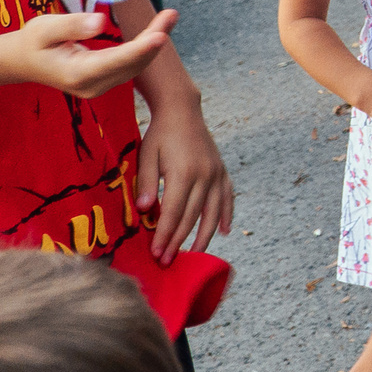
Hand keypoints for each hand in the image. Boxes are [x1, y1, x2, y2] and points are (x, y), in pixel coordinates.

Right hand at [7, 9, 177, 99]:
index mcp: (77, 74)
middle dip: (154, 39)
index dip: (140, 49)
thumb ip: (73, 26)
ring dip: (154, 42)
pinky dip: (145, 48)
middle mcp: (92, 86)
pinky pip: (130, 66)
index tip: (160, 35)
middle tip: (172, 14)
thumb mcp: (45, 28)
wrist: (23, 61)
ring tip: (170, 16)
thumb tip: (100, 22)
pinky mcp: (104, 82)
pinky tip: (157, 30)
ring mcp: (99, 87)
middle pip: (131, 64)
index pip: (115, 61)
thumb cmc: (34, 41)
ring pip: (135, 66)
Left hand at [137, 98, 235, 261]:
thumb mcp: (146, 155)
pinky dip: (226, 214)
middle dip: (179, 241)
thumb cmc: (160, 134)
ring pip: (213, 212)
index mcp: (183, 172)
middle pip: (192, 216)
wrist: (182, 110)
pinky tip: (224, 231)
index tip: (157, 254)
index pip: (173, 212)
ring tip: (195, 254)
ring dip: (204, 236)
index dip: (165, 235)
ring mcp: (216, 173)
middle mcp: (204, 175)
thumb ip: (146, 182)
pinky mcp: (221, 170)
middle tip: (168, 261)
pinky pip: (227, 197)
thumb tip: (144, 209)